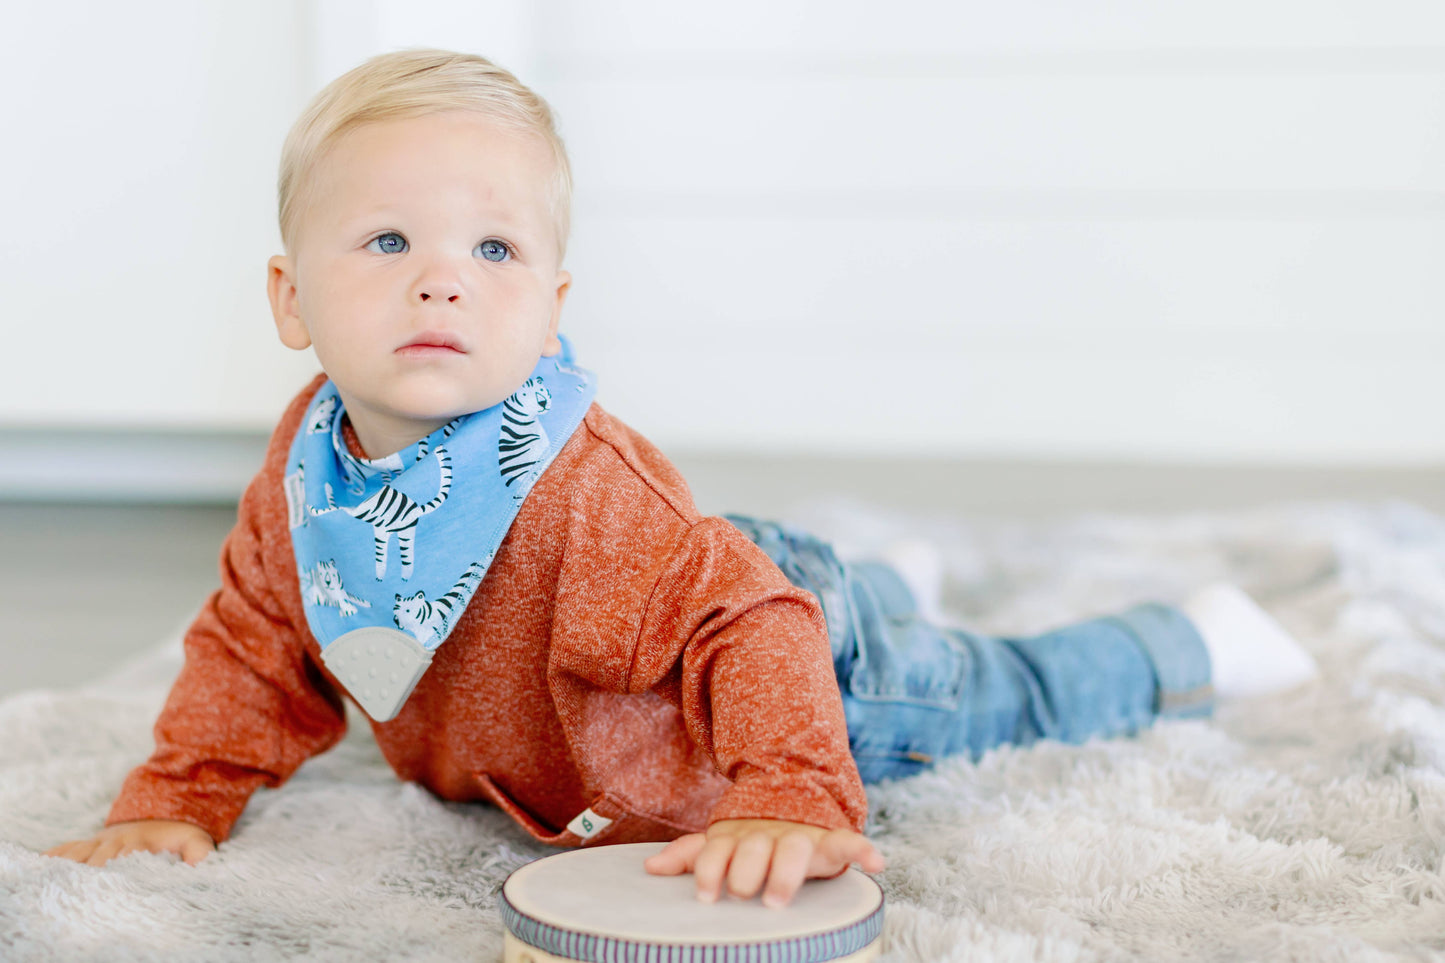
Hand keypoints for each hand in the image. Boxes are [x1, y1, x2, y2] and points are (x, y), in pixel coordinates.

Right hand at [44, 819, 215, 866]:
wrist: (165, 809)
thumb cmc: (180, 834)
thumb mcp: (196, 840)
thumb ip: (199, 853)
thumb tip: (200, 866)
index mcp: (137, 841)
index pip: (121, 856)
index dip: (112, 867)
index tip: (106, 880)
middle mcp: (114, 840)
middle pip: (94, 857)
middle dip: (86, 873)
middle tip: (77, 891)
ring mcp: (99, 841)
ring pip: (76, 853)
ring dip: (66, 867)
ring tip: (54, 883)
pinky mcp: (89, 843)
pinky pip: (66, 848)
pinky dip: (53, 857)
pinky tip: (39, 866)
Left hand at [644, 818, 883, 907]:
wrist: (794, 794)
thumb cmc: (749, 836)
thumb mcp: (720, 842)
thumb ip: (690, 855)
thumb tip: (649, 866)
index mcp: (735, 835)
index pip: (717, 851)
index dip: (711, 870)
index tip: (707, 895)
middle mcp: (765, 834)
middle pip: (754, 850)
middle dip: (747, 871)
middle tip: (743, 892)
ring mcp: (797, 836)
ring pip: (793, 849)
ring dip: (786, 872)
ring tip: (777, 899)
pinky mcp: (828, 841)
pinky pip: (847, 842)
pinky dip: (862, 850)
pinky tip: (875, 862)